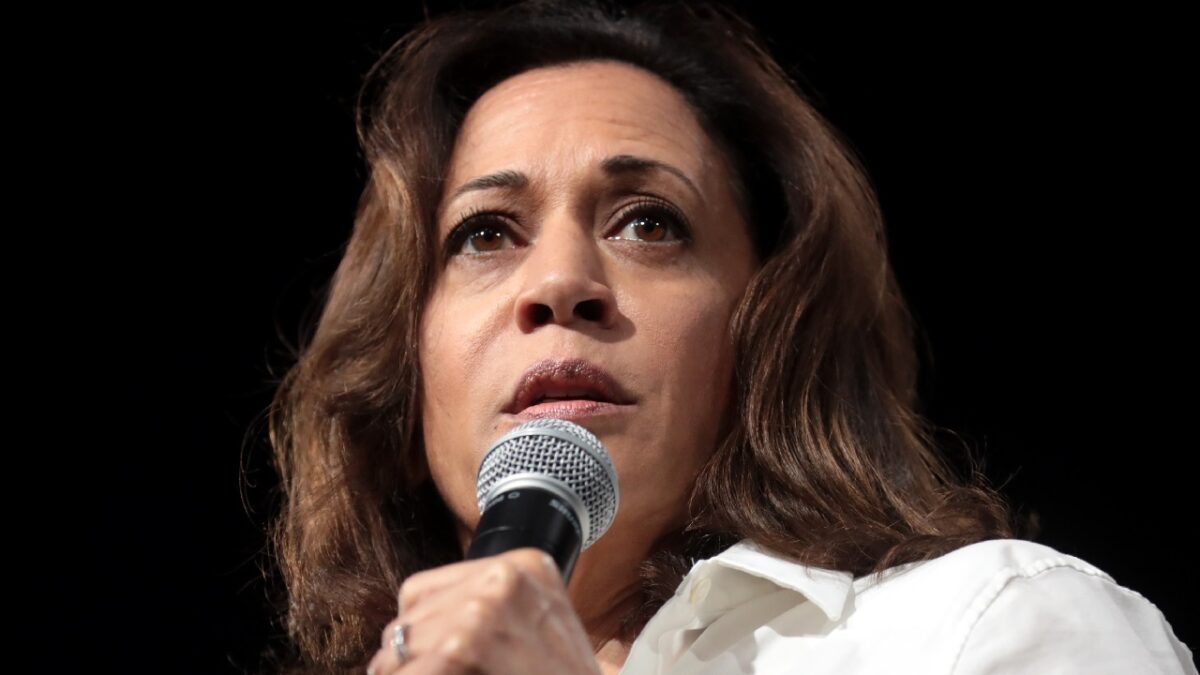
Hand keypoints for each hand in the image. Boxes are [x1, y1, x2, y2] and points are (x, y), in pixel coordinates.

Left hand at [367, 548, 602, 674]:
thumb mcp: (538, 631)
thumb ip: (489, 615)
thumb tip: (407, 637)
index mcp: (524, 566)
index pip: (423, 592)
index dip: (421, 635)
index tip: (439, 659)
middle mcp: (501, 579)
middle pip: (408, 621)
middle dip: (411, 661)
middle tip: (449, 674)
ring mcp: (479, 612)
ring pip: (397, 651)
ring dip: (408, 674)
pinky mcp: (460, 648)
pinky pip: (403, 672)